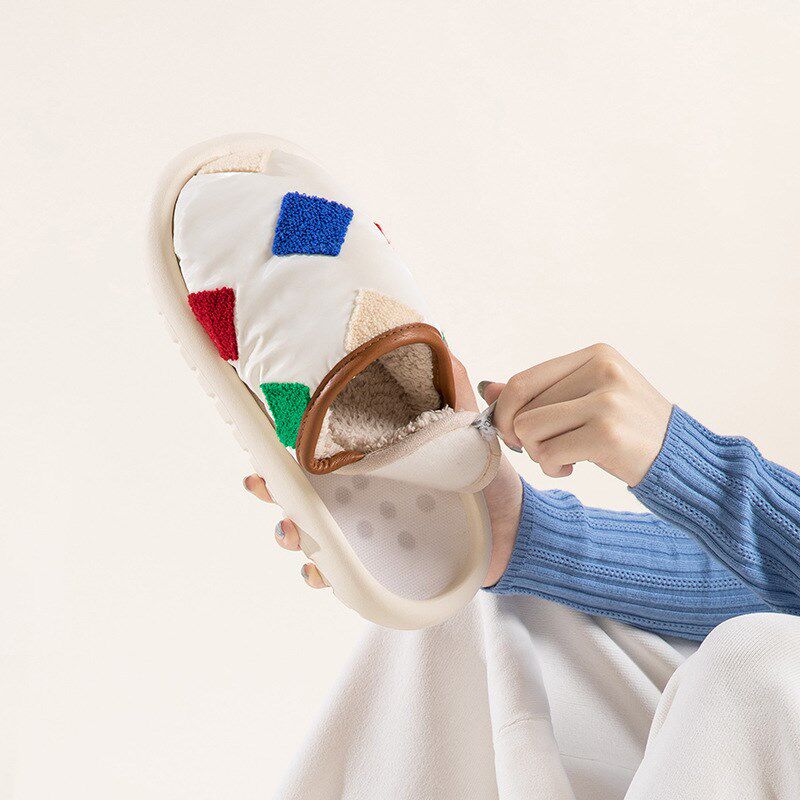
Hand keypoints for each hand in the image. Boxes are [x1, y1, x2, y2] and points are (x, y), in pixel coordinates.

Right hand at [242, 353, 522, 589]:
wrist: (514, 527)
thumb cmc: (487, 478)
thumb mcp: (470, 431)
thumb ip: (453, 394)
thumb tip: (444, 348)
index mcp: (374, 463)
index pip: (321, 454)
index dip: (287, 448)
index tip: (265, 440)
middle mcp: (364, 497)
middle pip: (304, 494)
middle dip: (273, 489)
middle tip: (261, 484)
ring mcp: (370, 534)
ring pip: (314, 536)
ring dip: (292, 534)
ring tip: (292, 532)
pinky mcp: (383, 567)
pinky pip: (345, 577)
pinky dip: (326, 577)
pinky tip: (321, 573)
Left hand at [481, 343, 671, 486]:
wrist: (681, 460)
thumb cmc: (629, 430)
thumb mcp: (587, 399)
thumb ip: (541, 392)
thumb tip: (489, 388)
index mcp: (596, 355)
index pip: (523, 380)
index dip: (504, 411)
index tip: (513, 433)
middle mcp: (602, 369)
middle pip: (521, 406)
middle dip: (523, 436)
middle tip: (545, 450)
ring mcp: (607, 400)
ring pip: (528, 429)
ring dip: (537, 453)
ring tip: (563, 458)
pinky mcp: (607, 433)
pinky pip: (548, 453)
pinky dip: (552, 468)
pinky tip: (573, 468)